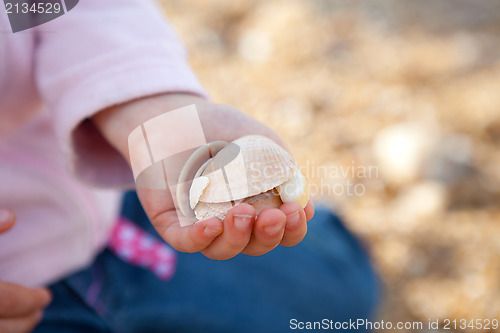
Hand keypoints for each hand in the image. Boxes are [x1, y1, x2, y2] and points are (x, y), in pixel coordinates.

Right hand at [0, 209, 51, 332]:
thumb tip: (12, 217)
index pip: (7, 300)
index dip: (30, 301)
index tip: (46, 298)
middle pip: (2, 328)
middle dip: (24, 322)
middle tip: (38, 313)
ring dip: (11, 331)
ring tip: (25, 321)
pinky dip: (2, 330)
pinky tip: (6, 324)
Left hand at [93, 93, 313, 259]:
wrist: (180, 112)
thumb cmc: (225, 129)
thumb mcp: (262, 144)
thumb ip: (283, 173)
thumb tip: (305, 208)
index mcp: (260, 207)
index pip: (282, 231)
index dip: (292, 229)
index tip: (295, 210)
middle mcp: (233, 221)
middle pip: (255, 245)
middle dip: (268, 235)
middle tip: (272, 216)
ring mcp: (202, 223)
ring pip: (222, 249)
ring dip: (237, 237)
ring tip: (242, 212)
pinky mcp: (171, 221)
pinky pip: (185, 241)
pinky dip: (199, 238)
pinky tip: (211, 225)